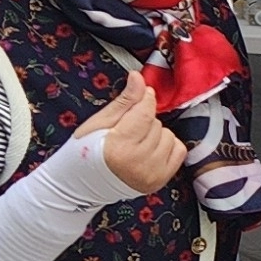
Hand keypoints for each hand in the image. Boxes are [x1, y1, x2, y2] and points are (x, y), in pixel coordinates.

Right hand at [78, 77, 182, 195]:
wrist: (81, 184)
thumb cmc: (85, 151)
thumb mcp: (100, 122)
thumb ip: (125, 101)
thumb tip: (138, 77)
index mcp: (119, 147)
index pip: (145, 112)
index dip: (145, 99)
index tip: (140, 97)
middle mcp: (138, 163)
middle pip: (156, 124)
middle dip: (144, 121)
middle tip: (127, 130)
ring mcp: (151, 175)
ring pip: (169, 136)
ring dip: (156, 135)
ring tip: (136, 143)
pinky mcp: (160, 181)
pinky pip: (179, 151)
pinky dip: (167, 147)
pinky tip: (149, 151)